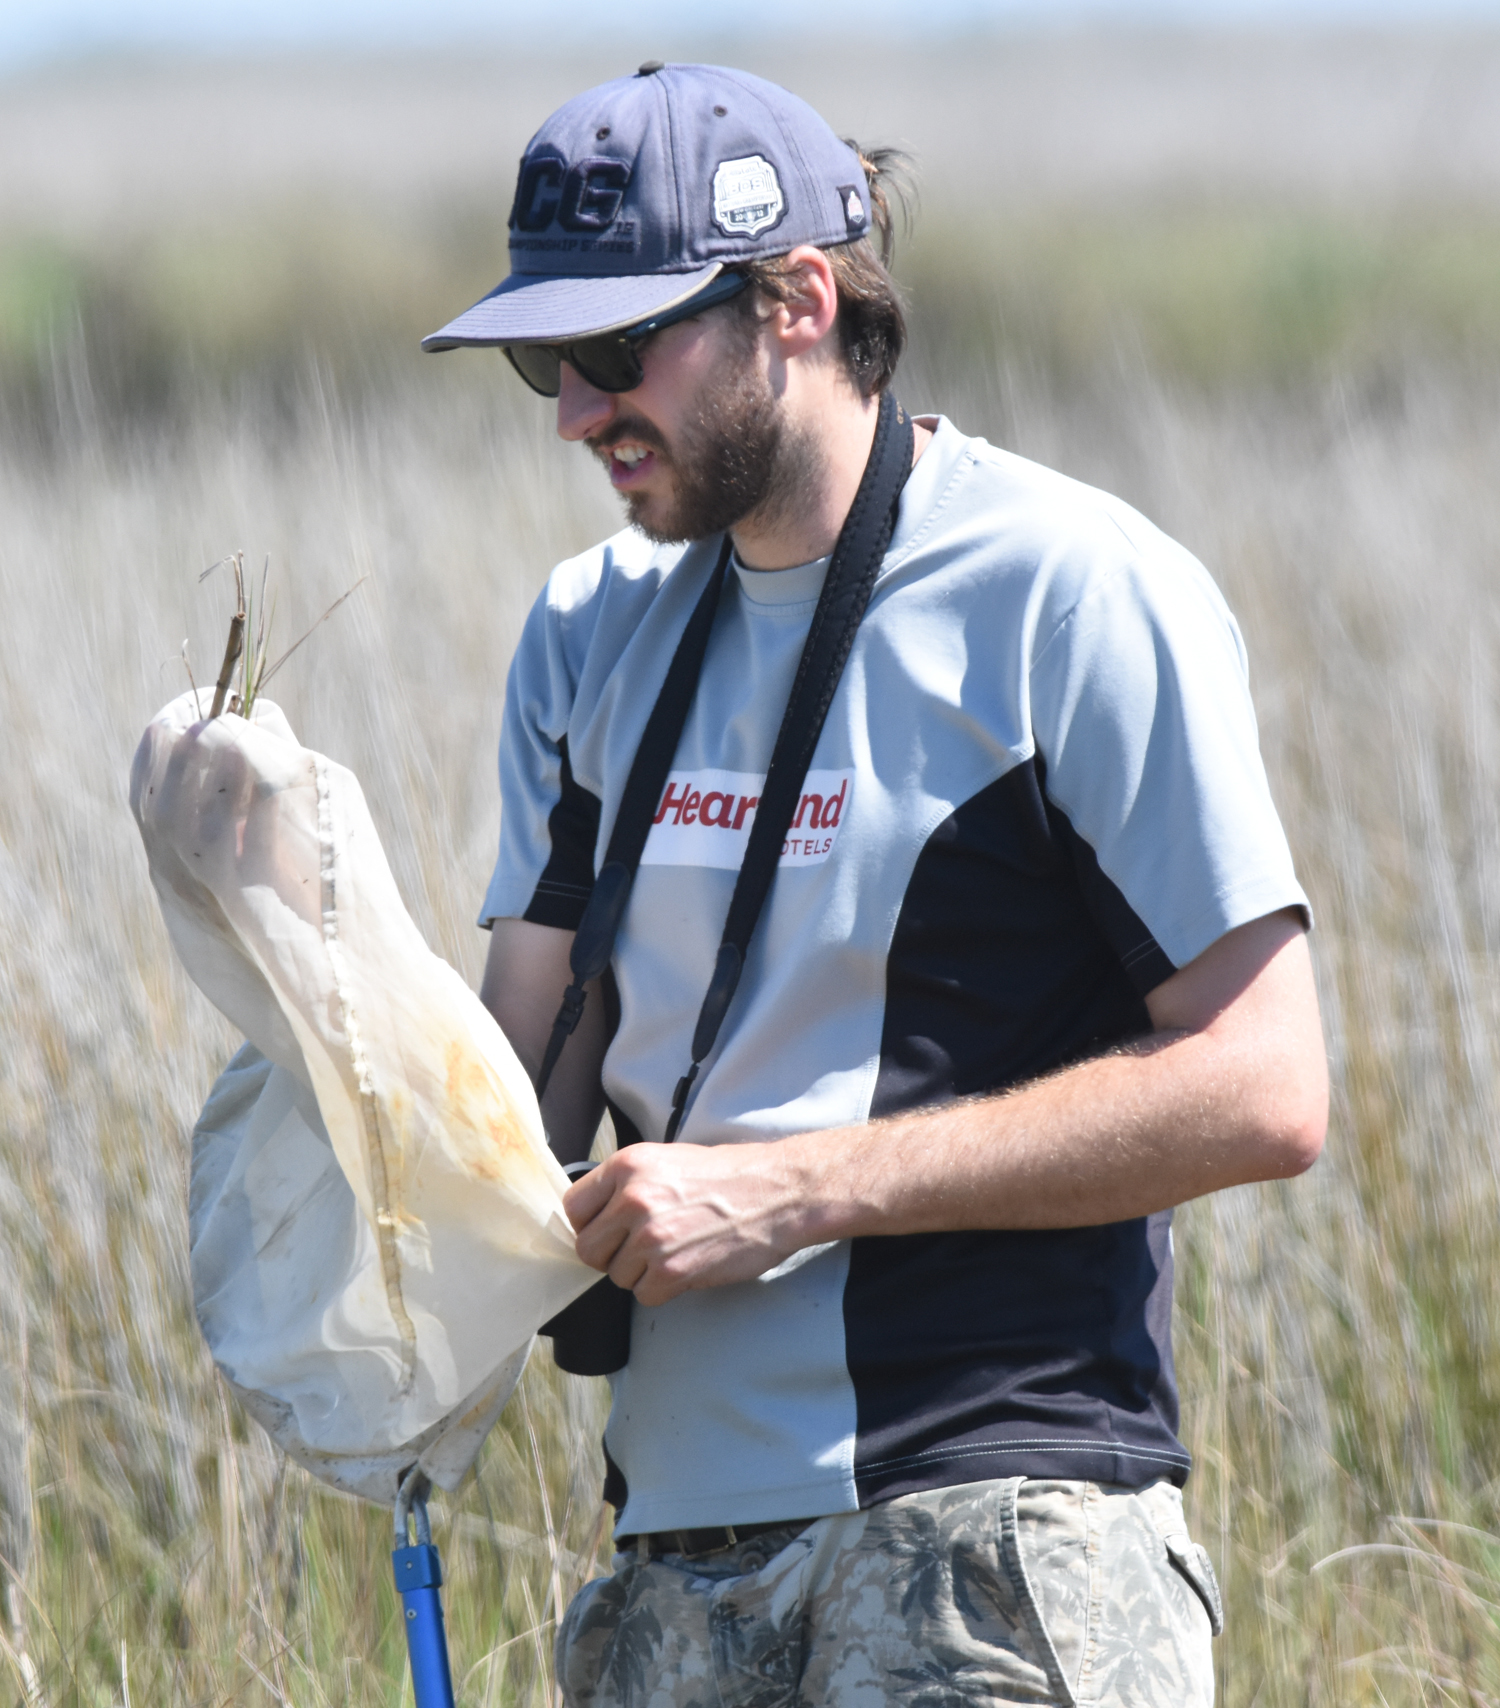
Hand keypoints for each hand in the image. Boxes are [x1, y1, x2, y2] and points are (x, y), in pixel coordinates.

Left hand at [562, 1140, 811, 1306]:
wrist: (778, 1192)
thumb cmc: (728, 1176)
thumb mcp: (667, 1160)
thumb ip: (628, 1185)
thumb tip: (597, 1215)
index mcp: (628, 1166)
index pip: (573, 1208)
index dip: (589, 1224)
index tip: (607, 1230)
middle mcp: (633, 1200)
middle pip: (587, 1248)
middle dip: (611, 1254)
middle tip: (641, 1248)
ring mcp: (651, 1238)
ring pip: (616, 1276)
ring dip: (641, 1273)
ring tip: (674, 1252)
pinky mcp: (672, 1270)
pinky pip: (643, 1295)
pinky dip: (662, 1289)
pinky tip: (687, 1267)